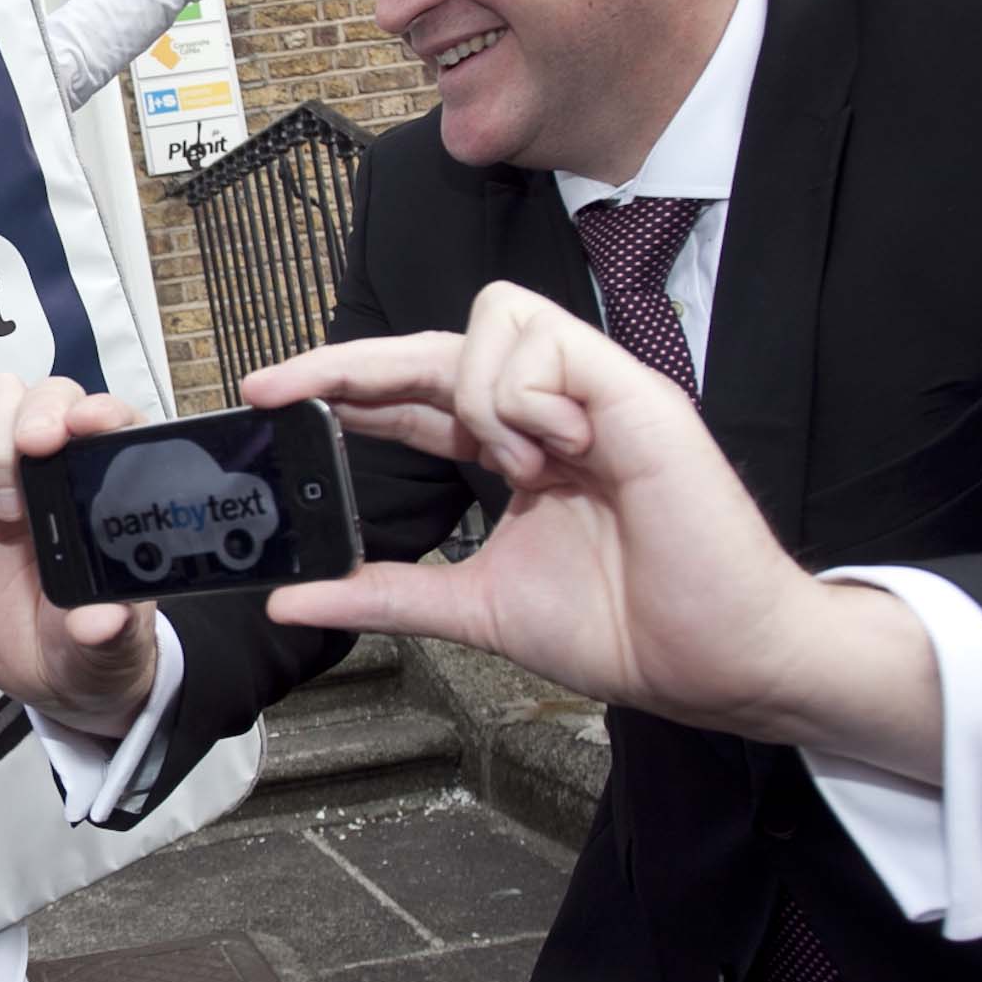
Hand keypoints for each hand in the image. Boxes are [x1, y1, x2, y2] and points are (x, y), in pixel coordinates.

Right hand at [0, 373, 162, 737]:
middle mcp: (63, 464)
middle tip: (34, 452)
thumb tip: (102, 621)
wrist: (33, 667)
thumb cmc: (84, 642)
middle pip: (52, 393)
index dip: (101, 410)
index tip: (87, 425)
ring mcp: (8, 468)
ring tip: (2, 505)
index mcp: (113, 488)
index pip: (116, 421)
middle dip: (39, 412)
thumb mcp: (106, 649)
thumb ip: (108, 634)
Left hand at [244, 285, 941, 776]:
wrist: (713, 662)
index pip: (414, 395)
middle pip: (433, 345)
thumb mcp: (477, 607)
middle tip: (282, 387)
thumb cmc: (625, 629)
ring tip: (516, 469)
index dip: (344, 387)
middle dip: (350, 360)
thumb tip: (295, 595)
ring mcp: (592, 394)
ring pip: (492, 319)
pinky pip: (548, 343)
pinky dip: (528, 399)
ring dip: (477, 394)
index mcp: (514, 450)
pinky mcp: (633, 392)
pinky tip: (558, 456)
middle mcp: (548, 411)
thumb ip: (386, 592)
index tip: (268, 397)